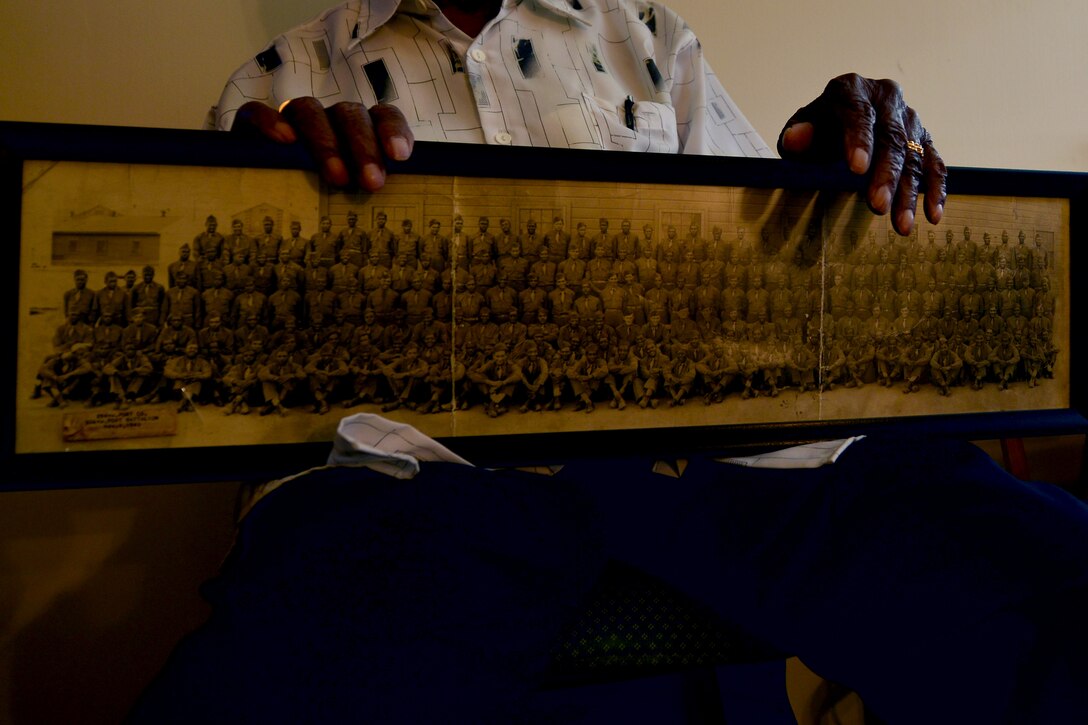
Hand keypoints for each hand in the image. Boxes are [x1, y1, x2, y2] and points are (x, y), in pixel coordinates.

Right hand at [231, 98, 413, 190]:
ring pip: (310, 111)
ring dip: (326, 143)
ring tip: (337, 177)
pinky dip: (271, 121)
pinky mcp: (251, 125)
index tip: (400, 156)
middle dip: (364, 148)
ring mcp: (291, 119)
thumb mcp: (351, 201)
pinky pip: (257, 112)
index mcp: (359, 131)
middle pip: (350, 115)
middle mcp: (328, 120)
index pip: (382, 116)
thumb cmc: (321, 203)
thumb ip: (371, 196)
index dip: (393, 130)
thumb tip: (401, 215)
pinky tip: (285, 140)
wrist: (261, 197)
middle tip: (372, 182)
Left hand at [777, 74, 945, 234]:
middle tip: (878, 207)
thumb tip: (794, 140)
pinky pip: (935, 164)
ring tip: (902, 225)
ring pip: (914, 155)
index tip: (857, 169)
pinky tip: (932, 216)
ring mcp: (909, 118)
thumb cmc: (816, 130)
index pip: (858, 113)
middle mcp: (886, 98)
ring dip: (910, 192)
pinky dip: (935, 190)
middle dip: (886, 175)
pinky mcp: (924, 138)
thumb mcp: (801, 131)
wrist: (836, 122)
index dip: (859, 140)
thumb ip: (797, 137)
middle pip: (891, 137)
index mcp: (852, 89)